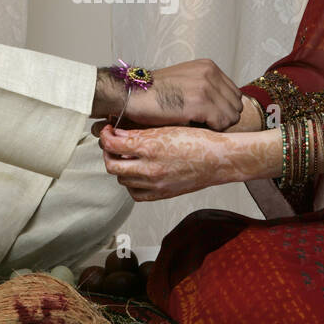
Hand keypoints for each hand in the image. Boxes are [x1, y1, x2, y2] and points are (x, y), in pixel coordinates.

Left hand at [99, 123, 267, 200]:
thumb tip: (117, 133)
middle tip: (113, 145)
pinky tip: (138, 173)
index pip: (112, 144)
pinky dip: (131, 183)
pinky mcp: (162, 194)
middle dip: (108, 153)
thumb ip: (139, 133)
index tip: (107, 131)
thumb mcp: (166, 129)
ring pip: (122, 179)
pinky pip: (135, 193)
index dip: (105, 136)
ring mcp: (155, 184)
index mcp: (150, 147)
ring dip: (120, 167)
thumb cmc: (198, 140)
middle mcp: (150, 168)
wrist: (219, 159)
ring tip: (128, 157)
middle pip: (112, 165)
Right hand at [119, 59, 242, 129]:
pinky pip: (221, 123)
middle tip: (204, 123)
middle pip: (236, 105)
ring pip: (232, 116)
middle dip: (223, 117)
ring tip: (198, 125)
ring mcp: (205, 87)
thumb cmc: (154, 93)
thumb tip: (225, 107)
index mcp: (208, 66)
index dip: (224, 108)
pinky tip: (194, 126)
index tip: (209, 116)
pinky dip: (211, 130)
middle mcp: (210, 73)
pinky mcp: (199, 103)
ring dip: (217, 125)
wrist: (132, 94)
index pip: (235, 93)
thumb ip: (206, 86)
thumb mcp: (185, 79)